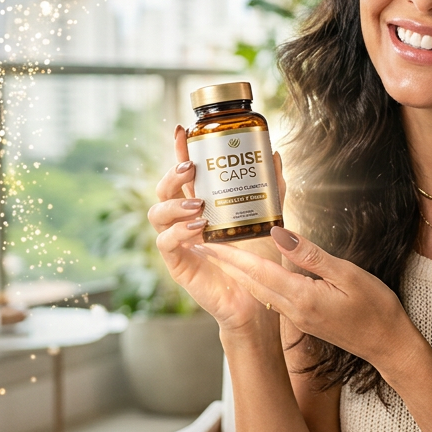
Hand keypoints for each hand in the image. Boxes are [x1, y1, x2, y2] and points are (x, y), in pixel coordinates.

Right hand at [147, 125, 285, 331]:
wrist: (258, 300)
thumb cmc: (258, 259)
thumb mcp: (267, 218)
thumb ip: (271, 189)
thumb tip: (275, 156)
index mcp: (200, 206)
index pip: (184, 175)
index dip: (179, 152)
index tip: (183, 131)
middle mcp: (184, 221)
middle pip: (163, 190)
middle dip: (172, 175)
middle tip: (190, 168)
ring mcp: (178, 242)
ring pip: (156, 214)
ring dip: (174, 204)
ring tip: (198, 204)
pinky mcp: (177, 264)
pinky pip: (165, 242)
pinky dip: (178, 231)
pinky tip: (198, 227)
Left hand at [191, 227, 417, 372]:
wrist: (388, 346)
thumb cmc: (376, 308)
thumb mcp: (349, 275)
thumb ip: (311, 255)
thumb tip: (279, 233)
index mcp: (302, 298)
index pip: (258, 271)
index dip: (231, 255)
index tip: (208, 242)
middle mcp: (293, 310)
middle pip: (251, 282)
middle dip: (225, 263)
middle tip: (201, 243)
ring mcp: (297, 318)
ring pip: (259, 290)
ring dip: (238, 272)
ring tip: (219, 253)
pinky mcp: (303, 319)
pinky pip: (272, 297)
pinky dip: (257, 281)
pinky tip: (252, 272)